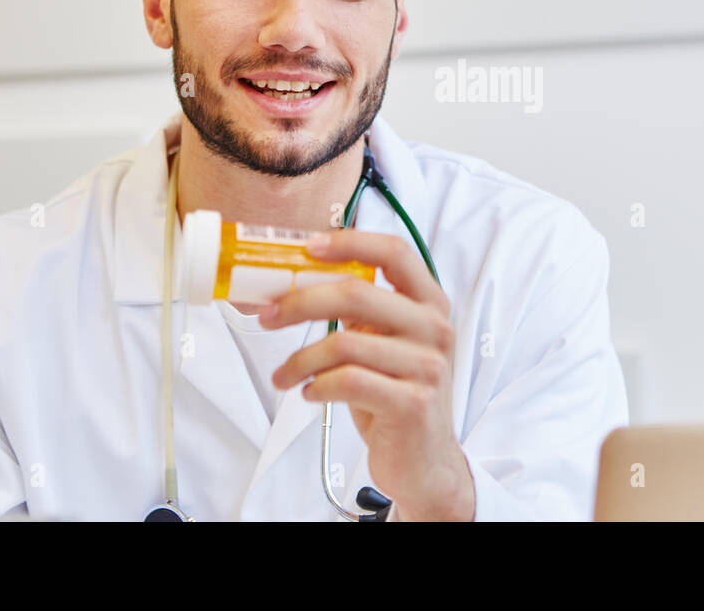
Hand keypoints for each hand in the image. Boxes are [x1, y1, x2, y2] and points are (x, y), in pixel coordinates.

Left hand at [259, 229, 475, 520]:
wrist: (425, 461)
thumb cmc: (396, 395)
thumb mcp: (386, 344)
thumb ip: (361, 313)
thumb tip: (297, 285)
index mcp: (430, 303)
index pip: (394, 253)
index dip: (350, 242)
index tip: (308, 246)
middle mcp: (435, 329)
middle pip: (355, 294)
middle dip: (300, 303)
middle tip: (268, 316)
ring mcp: (427, 367)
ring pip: (343, 343)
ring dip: (300, 359)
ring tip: (285, 375)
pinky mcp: (411, 404)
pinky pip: (347, 382)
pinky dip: (316, 386)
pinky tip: (310, 394)